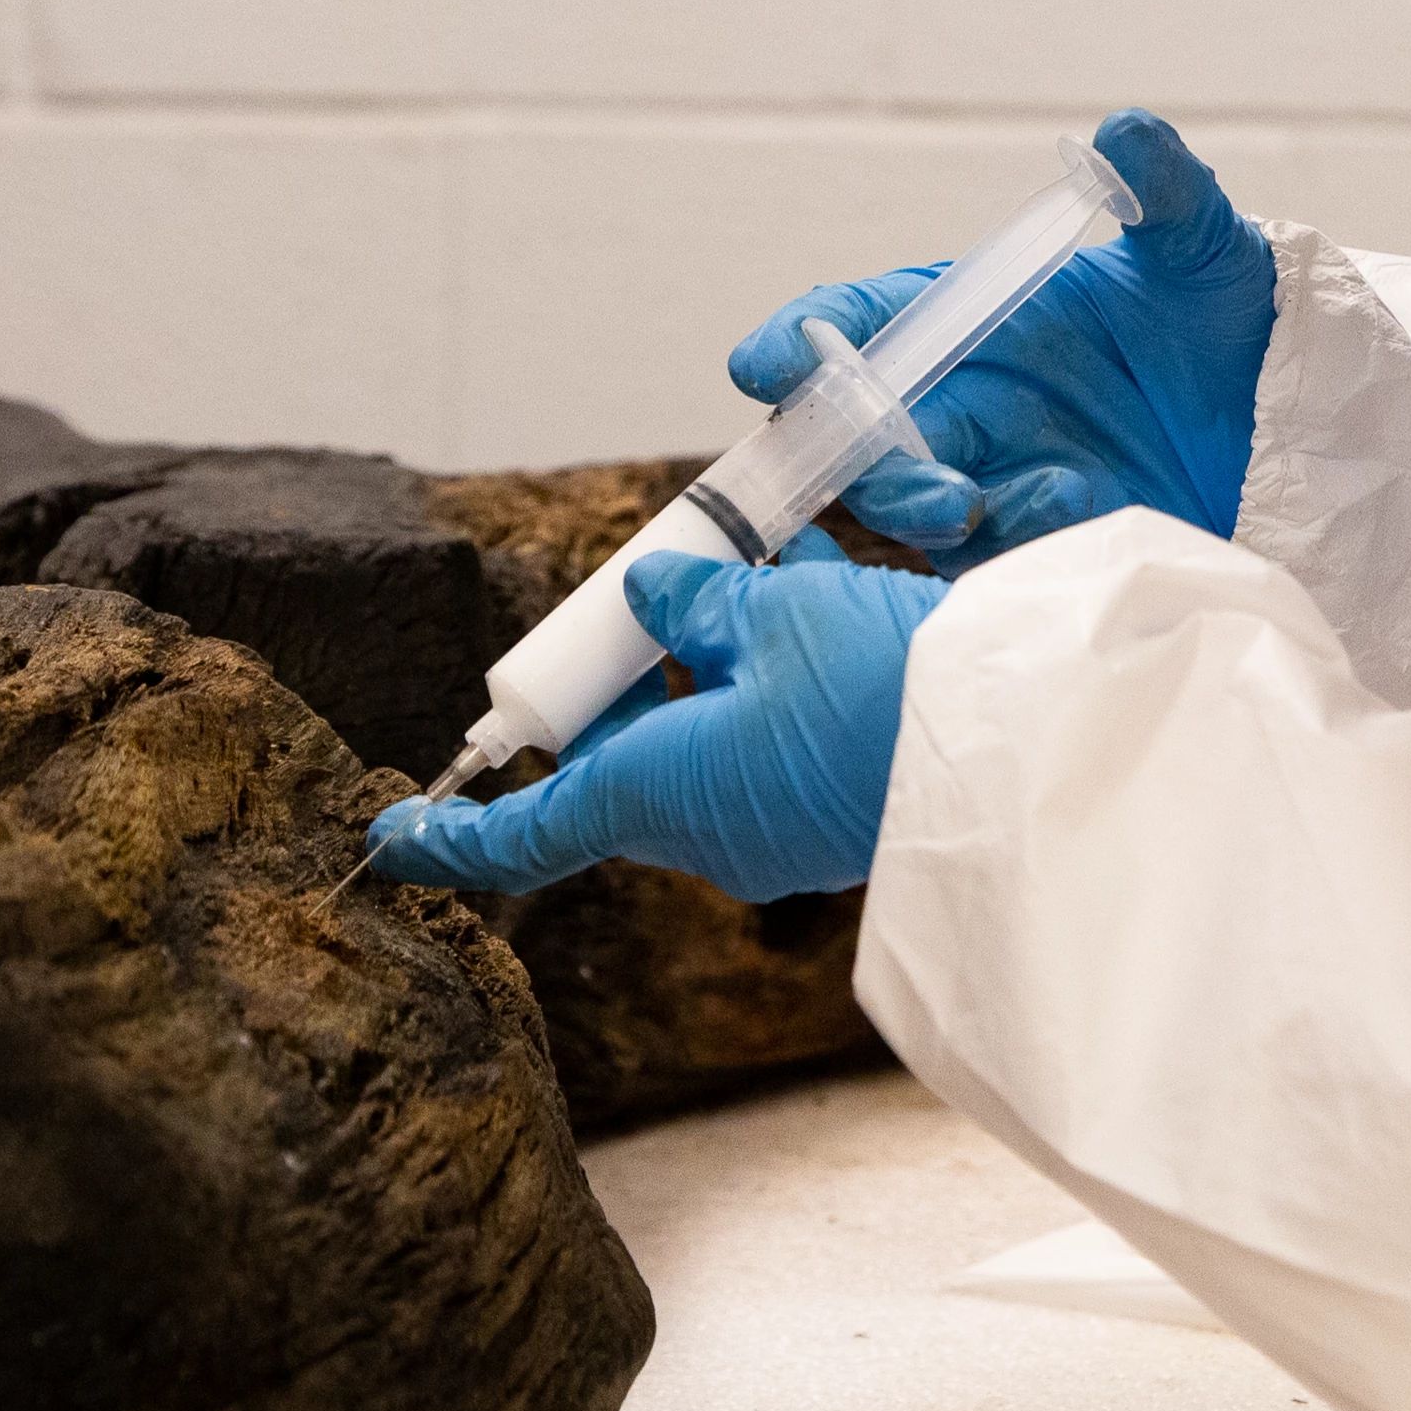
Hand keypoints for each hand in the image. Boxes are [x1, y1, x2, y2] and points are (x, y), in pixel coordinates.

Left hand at [362, 537, 948, 902]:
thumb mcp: (773, 608)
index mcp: (657, 792)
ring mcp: (771, 833)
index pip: (526, 831)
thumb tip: (660, 594)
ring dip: (708, 666)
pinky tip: (814, 603)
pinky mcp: (830, 818)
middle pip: (622, 763)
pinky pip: (766, 746)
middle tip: (641, 603)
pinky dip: (768, 681)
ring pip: (700, 743)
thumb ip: (698, 601)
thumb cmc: (876, 684)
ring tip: (753, 574)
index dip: (451, 836)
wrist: (1017, 749)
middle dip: (621, 684)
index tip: (393, 834)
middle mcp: (705, 830)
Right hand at [731, 108, 1274, 564]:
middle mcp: (970, 397)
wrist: (1305, 430)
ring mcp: (998, 474)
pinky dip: (1005, 540)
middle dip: (852, 450)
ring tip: (972, 501)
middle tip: (885, 459)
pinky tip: (1066, 511)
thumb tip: (1123, 130)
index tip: (763, 364)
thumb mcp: (1208, 252)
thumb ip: (1166, 192)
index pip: (863, 325)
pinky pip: (986, 558)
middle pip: (860, 429)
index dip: (797, 342)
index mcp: (979, 316)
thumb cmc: (1240, 326)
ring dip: (917, 504)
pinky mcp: (1037, 546)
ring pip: (907, 501)